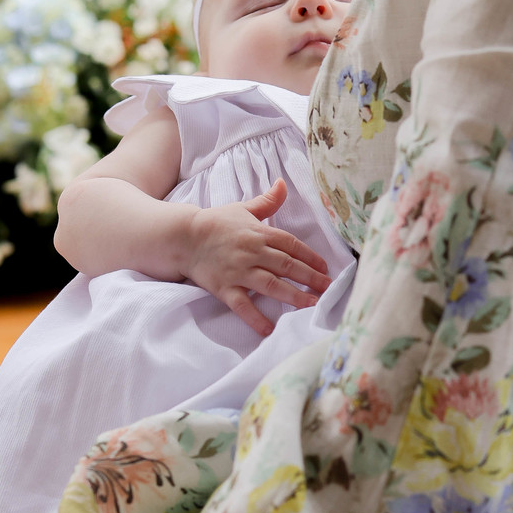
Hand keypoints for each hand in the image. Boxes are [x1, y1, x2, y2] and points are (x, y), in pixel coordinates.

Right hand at [185, 179, 332, 336]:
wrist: (183, 236)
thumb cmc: (215, 223)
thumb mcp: (243, 209)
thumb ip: (267, 201)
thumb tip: (283, 183)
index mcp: (259, 233)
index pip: (291, 244)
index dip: (311, 256)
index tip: (325, 267)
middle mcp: (252, 252)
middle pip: (287, 265)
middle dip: (310, 277)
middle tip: (328, 288)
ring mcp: (239, 271)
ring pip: (271, 284)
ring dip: (294, 296)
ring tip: (312, 305)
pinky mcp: (225, 288)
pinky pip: (243, 305)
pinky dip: (256, 318)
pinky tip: (270, 330)